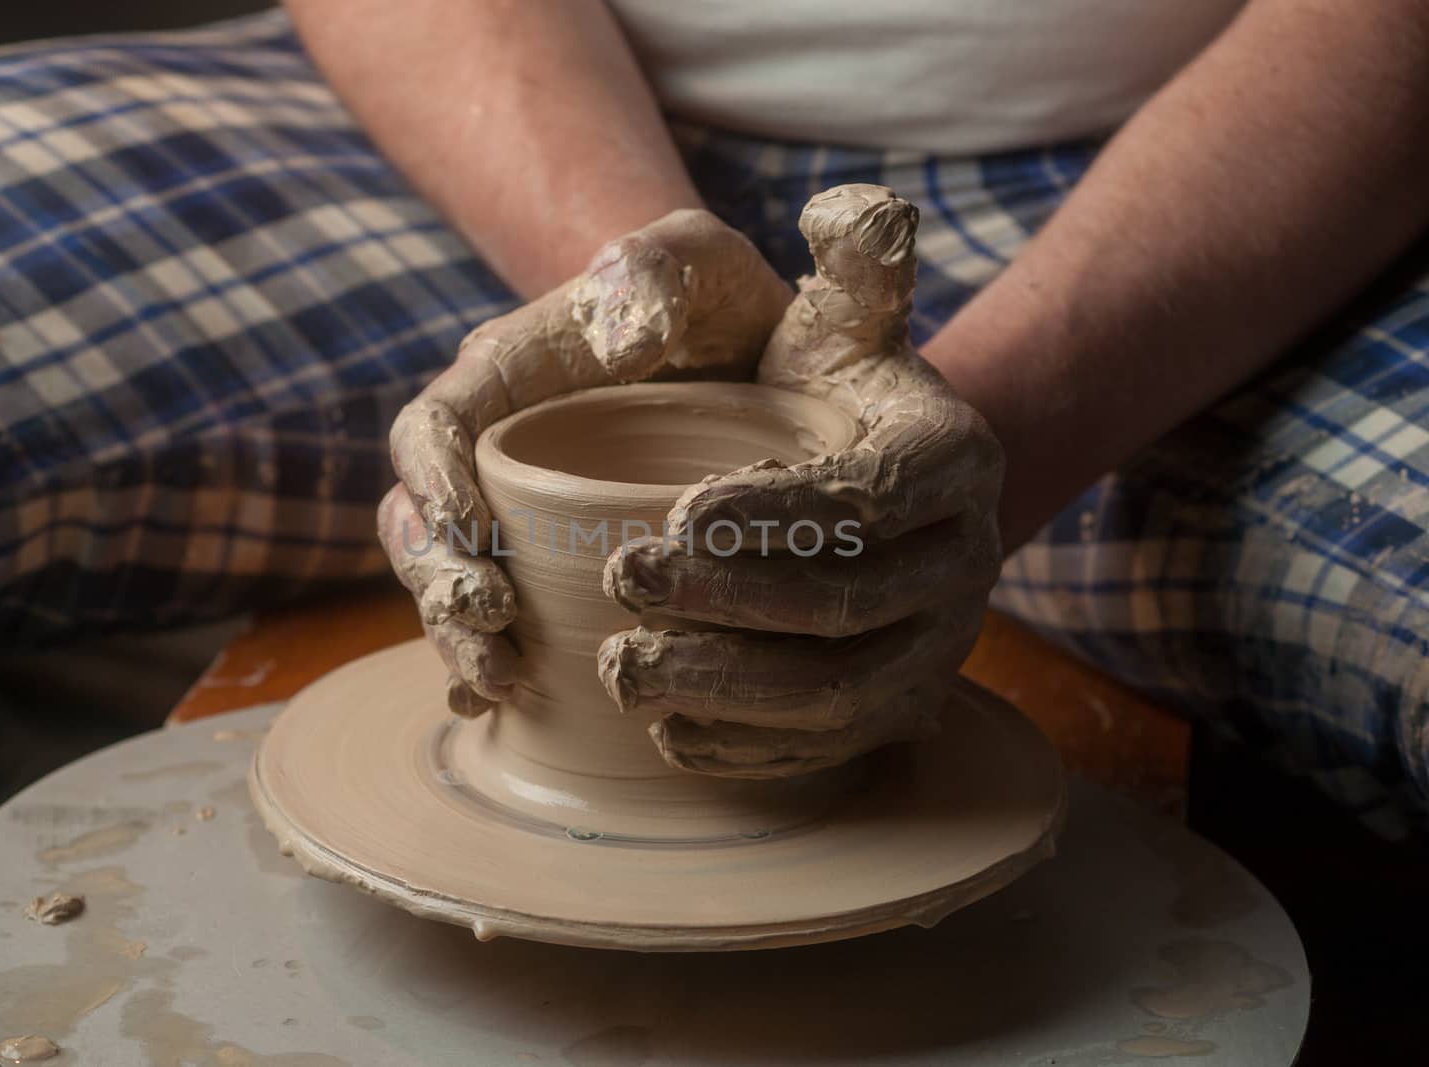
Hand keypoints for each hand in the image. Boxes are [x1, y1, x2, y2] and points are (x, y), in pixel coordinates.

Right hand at [380, 209, 791, 713]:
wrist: (747, 352)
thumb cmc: (719, 300)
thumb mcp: (705, 261)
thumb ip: (660, 266)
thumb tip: (618, 332)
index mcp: (506, 373)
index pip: (432, 425)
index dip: (433, 480)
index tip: (471, 533)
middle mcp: (493, 449)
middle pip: (420, 520)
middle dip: (439, 580)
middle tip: (489, 628)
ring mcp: (515, 512)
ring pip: (451, 579)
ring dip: (460, 635)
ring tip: (502, 683)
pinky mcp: (547, 561)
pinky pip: (499, 618)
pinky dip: (490, 663)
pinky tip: (507, 711)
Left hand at [599, 185, 1004, 777]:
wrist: (865, 481)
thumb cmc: (830, 391)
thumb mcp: (840, 318)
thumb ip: (853, 262)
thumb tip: (852, 211)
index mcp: (954, 460)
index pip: (865, 498)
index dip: (773, 516)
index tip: (670, 513)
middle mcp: (965, 563)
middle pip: (847, 606)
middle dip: (728, 603)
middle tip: (623, 581)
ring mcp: (937, 649)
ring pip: (837, 693)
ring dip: (726, 689)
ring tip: (623, 670)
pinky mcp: (898, 710)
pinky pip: (829, 749)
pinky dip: (749, 750)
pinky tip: (669, 737)